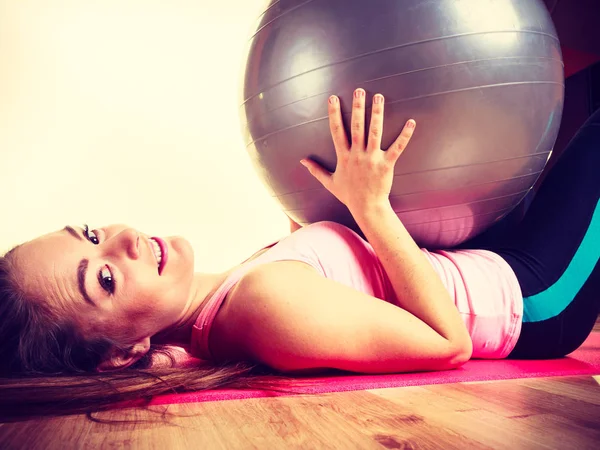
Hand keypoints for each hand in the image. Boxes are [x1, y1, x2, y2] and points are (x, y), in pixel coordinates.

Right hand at [300, 88, 415, 214]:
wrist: (367, 208)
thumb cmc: (349, 195)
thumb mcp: (329, 182)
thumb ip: (316, 170)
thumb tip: (302, 161)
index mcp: (344, 157)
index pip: (337, 131)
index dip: (334, 114)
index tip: (332, 98)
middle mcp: (357, 155)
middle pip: (357, 127)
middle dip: (358, 107)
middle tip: (359, 90)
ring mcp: (372, 159)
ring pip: (375, 132)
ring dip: (377, 114)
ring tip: (379, 97)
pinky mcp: (386, 164)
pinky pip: (397, 147)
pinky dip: (405, 135)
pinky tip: (411, 122)